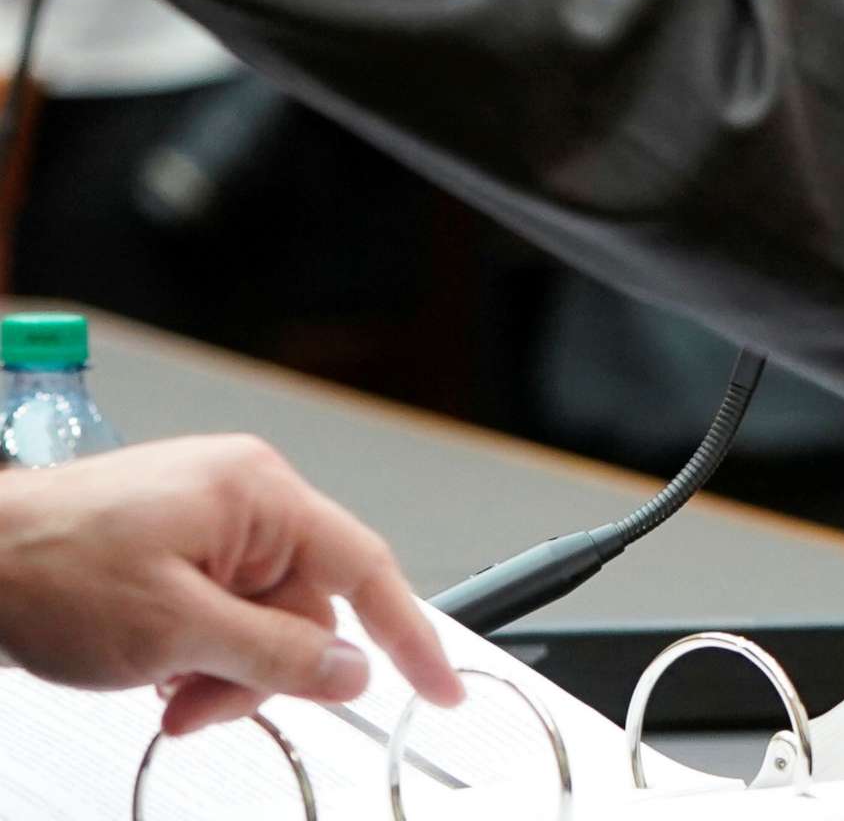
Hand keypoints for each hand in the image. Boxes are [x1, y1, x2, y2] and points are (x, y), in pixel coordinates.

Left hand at [0, 436, 464, 734]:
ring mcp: (207, 522)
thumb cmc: (46, 567)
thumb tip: (349, 670)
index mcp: (261, 495)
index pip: (365, 569)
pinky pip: (221, 612)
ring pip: (260, 622)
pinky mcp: (175, 547)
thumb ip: (276, 655)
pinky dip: (195, 653)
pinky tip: (150, 666)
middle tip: (200, 708)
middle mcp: (244, 499)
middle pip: (304, 610)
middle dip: (259, 673)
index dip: (410, 635)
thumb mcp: (174, 630)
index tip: (437, 688)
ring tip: (162, 691)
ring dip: (219, 672)